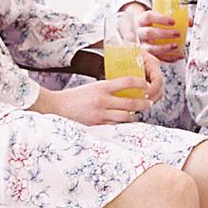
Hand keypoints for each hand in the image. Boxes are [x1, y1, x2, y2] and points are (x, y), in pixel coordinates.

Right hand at [41, 69, 158, 125]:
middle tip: (150, 103)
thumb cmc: (76, 97)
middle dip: (144, 103)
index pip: (128, 81)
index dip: (141, 83)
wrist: (57, 107)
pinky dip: (122, 124)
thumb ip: (108, 90)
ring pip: (126, 116)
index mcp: (102, 87)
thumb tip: (126, 91)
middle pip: (131, 102)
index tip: (147, 85)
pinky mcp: (96, 125)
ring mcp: (100, 114)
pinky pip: (115, 126)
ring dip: (135, 116)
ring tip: (138, 114)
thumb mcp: (93, 88)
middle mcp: (103, 100)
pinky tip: (126, 123)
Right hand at [121, 1, 186, 62]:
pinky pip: (155, 58)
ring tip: (176, 46)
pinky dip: (168, 58)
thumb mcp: (156, 17)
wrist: (136, 31)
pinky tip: (178, 56)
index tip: (173, 21)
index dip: (160, 19)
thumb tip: (189, 22)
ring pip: (149, 48)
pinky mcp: (145, 55)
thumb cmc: (149, 24)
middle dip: (164, 34)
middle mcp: (138, 32)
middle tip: (178, 33)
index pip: (149, 17)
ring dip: (164, 48)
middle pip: (149, 33)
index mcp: (141, 20)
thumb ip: (172, 18)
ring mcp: (140, 45)